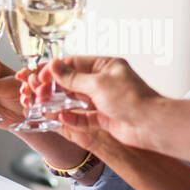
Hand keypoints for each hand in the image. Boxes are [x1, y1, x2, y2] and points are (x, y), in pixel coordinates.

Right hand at [36, 56, 160, 147]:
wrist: (150, 125)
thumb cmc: (131, 99)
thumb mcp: (98, 84)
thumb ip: (74, 78)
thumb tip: (55, 67)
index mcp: (106, 67)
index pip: (75, 64)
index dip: (56, 69)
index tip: (40, 75)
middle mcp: (104, 82)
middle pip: (73, 82)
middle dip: (55, 87)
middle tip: (39, 92)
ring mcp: (104, 100)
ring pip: (76, 100)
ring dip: (60, 102)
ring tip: (45, 104)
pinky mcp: (104, 118)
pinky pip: (83, 117)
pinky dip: (72, 117)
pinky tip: (61, 117)